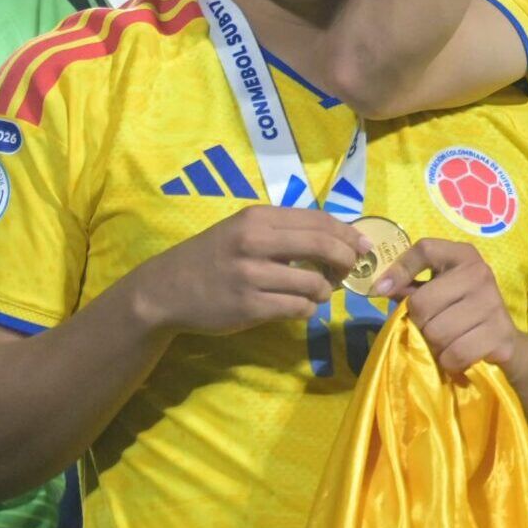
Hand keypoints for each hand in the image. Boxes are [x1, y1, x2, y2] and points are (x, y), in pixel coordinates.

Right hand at [126, 206, 364, 335]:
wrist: (164, 290)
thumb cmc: (211, 257)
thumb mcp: (243, 230)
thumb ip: (284, 230)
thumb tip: (339, 237)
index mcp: (258, 218)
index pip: (319, 220)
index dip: (349, 234)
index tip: (364, 246)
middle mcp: (254, 242)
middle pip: (324, 246)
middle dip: (346, 260)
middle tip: (348, 270)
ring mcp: (250, 276)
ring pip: (315, 283)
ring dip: (326, 291)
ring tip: (318, 292)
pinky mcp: (248, 307)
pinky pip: (298, 308)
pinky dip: (308, 309)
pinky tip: (300, 307)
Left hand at [373, 238, 523, 374]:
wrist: (503, 338)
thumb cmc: (461, 310)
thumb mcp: (438, 290)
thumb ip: (410, 286)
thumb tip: (381, 287)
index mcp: (463, 256)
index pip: (426, 249)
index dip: (400, 268)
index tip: (383, 289)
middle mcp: (480, 273)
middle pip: (422, 302)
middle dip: (419, 322)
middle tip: (430, 326)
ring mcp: (492, 303)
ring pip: (437, 332)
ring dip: (434, 345)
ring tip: (445, 341)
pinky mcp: (499, 334)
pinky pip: (455, 354)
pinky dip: (449, 361)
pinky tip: (457, 355)